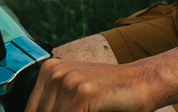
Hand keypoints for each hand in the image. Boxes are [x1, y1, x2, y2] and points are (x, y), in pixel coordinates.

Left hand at [26, 58, 159, 111]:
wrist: (145, 82)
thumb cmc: (111, 92)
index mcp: (50, 69)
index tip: (67, 111)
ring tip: (93, 108)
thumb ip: (56, 104)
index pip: (32, 110)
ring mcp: (70, 81)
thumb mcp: (76, 93)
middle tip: (82, 109)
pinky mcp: (84, 92)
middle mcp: (57, 72)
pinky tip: (97, 111)